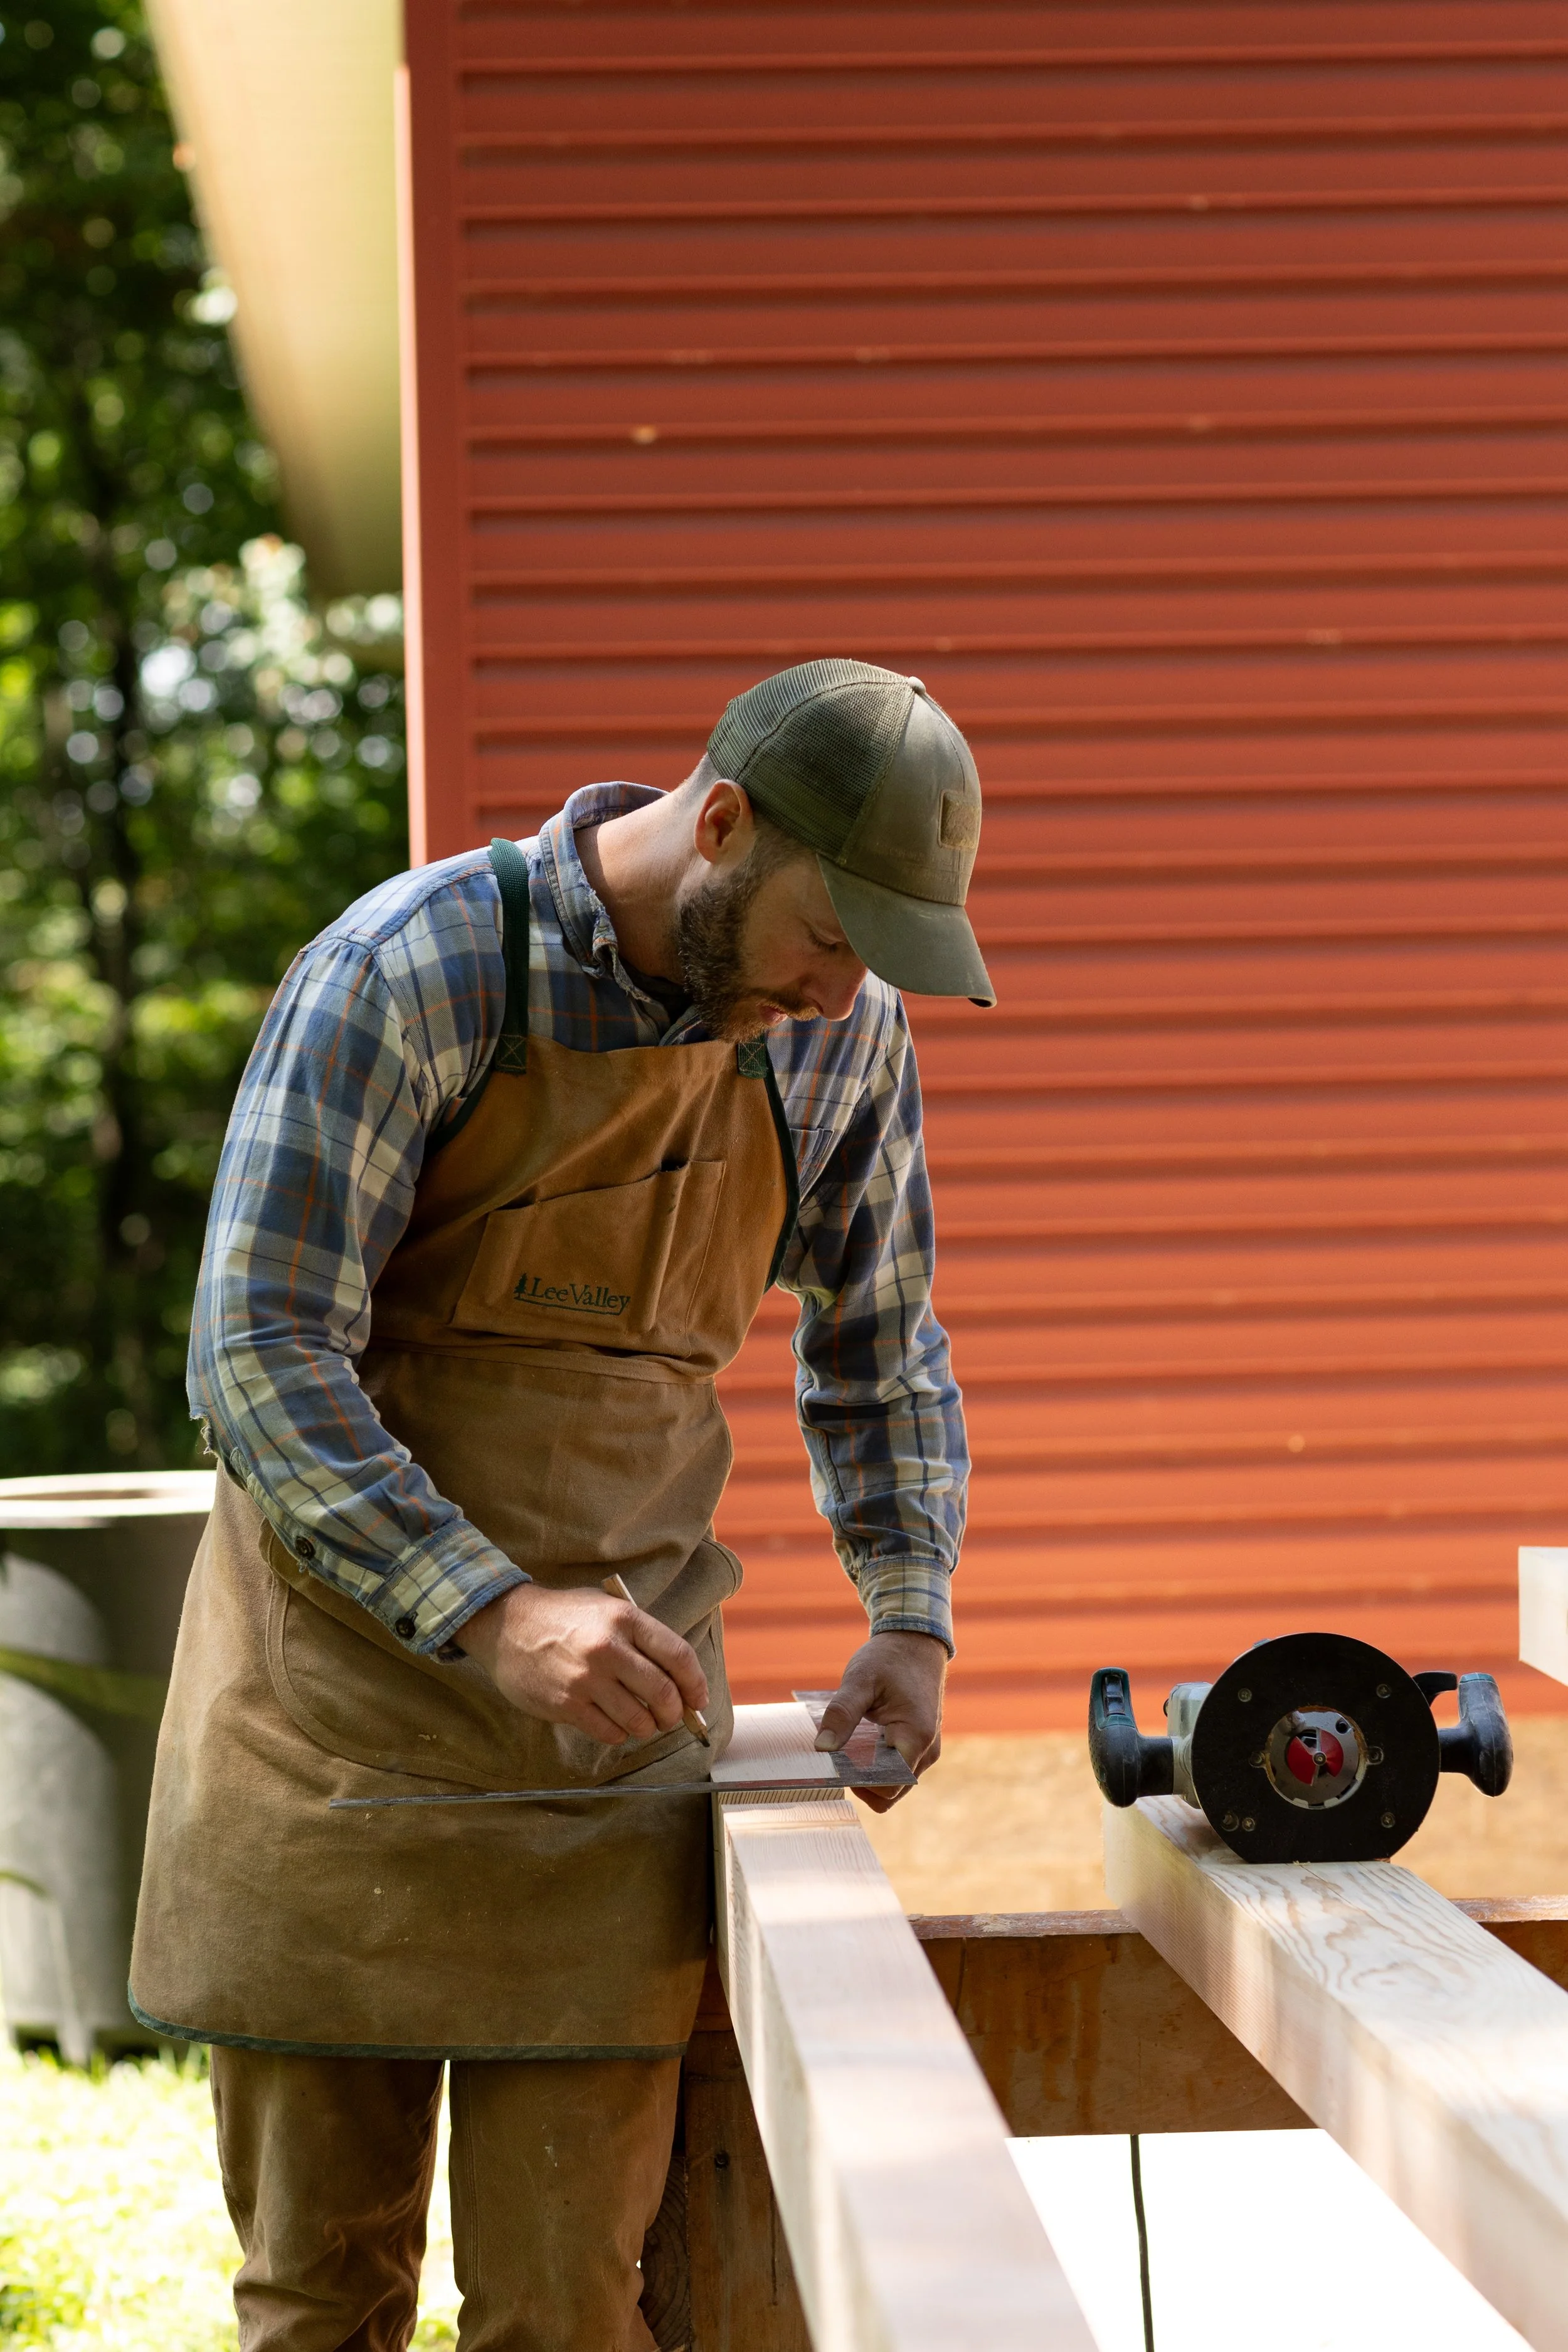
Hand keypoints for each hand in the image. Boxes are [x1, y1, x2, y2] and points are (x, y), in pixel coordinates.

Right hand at [460, 1583, 708, 1746]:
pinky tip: (615, 1725)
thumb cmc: (564, 1616)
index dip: (696, 1684)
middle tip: (670, 1717)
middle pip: (664, 1693)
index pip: (679, 1656)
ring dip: (647, 1728)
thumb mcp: (606, 1608)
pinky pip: (609, 1732)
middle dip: (674, 1713)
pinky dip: (620, 1735)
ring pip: (638, 1720)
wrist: (506, 1624)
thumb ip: (640, 1637)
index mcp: (625, 1619)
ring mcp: (587, 1679)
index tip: (698, 1699)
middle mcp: (609, 1648)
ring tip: (643, 1722)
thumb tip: (677, 1678)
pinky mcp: (566, 1704)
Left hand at [813, 1630, 946, 1813]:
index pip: (888, 1786)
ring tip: (849, 1749)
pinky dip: (879, 1766)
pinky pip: (900, 1770)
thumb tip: (821, 1749)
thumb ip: (841, 1715)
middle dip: (863, 1783)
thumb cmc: (889, 1658)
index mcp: (915, 1736)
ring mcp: (927, 1749)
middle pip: (892, 1792)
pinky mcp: (922, 1745)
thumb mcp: (859, 1680)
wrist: (915, 1641)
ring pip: (896, 1785)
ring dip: (871, 1776)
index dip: (860, 1783)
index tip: (836, 1764)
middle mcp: (927, 1749)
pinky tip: (861, 1745)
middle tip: (837, 1757)